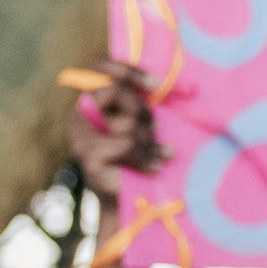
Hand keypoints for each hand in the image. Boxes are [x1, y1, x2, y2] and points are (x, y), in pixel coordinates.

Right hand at [67, 60, 164, 207]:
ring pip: (126, 122)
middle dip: (142, 112)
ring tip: (156, 154)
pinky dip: (145, 157)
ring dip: (148, 141)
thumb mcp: (142, 123)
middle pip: (115, 91)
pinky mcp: (88, 155)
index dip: (128, 70)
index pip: (100, 67)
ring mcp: (80, 136)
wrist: (126, 200)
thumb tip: (188, 86)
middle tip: (157, 130)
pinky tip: (154, 167)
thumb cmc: (137, 156)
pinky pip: (126, 145)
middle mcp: (79, 115)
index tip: (157, 85)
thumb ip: (148, 101)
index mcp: (91, 100)